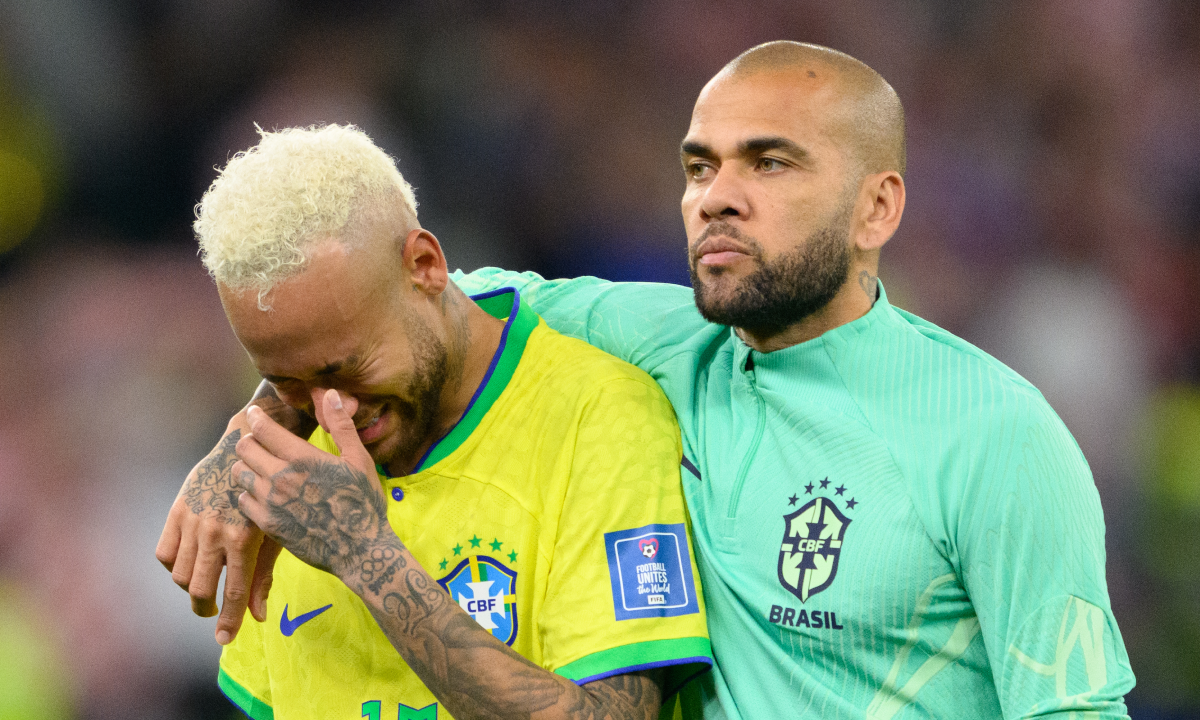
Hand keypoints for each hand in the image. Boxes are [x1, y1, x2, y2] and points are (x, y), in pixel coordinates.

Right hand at [155, 413, 283, 644]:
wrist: (247, 450)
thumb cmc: (270, 495)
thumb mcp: (275, 533)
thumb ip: (263, 576)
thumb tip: (258, 615)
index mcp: (244, 539)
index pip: (232, 592)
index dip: (228, 620)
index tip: (224, 639)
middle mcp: (215, 532)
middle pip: (199, 589)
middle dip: (206, 608)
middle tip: (213, 610)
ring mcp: (193, 521)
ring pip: (179, 575)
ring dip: (190, 587)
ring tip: (204, 585)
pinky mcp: (177, 511)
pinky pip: (164, 552)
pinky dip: (174, 564)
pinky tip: (190, 561)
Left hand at [234, 389, 392, 583]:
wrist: (359, 551)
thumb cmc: (363, 502)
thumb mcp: (359, 459)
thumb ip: (341, 425)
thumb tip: (330, 394)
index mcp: (303, 458)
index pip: (264, 429)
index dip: (256, 417)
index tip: (254, 414)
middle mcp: (281, 478)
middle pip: (244, 449)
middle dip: (249, 440)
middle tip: (258, 442)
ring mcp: (271, 503)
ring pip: (239, 474)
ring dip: (246, 466)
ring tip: (258, 467)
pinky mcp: (267, 525)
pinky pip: (242, 501)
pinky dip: (248, 493)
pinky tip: (262, 493)